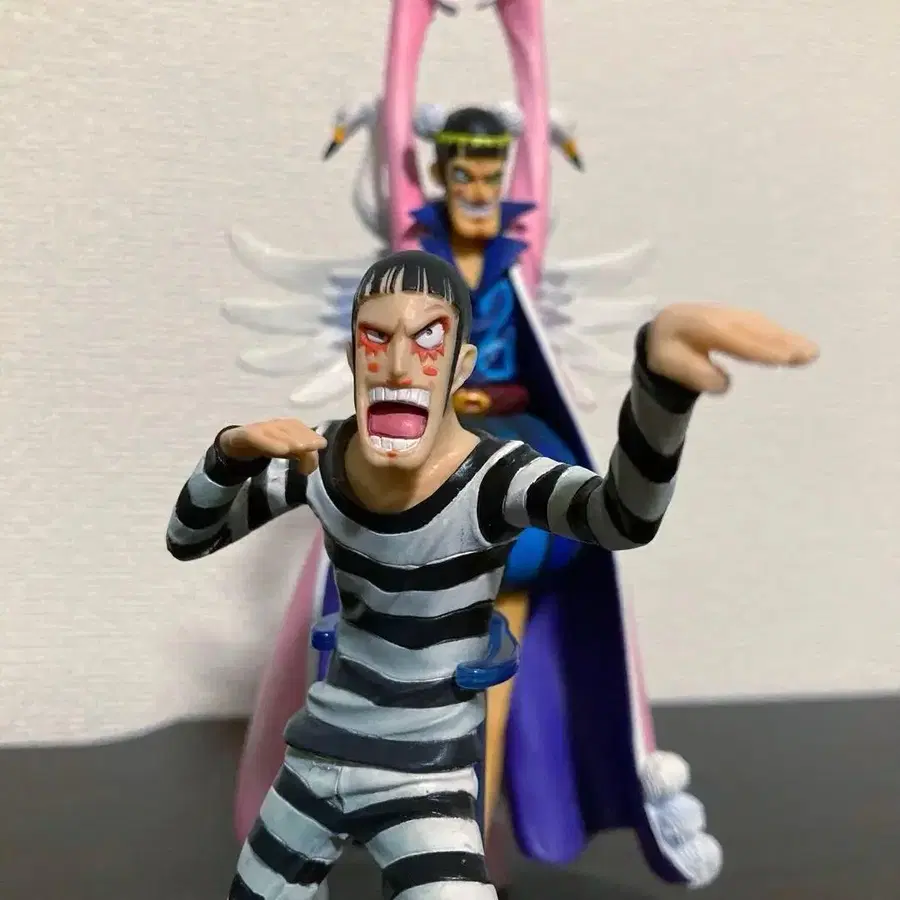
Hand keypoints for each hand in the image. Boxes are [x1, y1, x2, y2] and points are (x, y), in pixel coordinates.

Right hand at [220, 419, 326, 474]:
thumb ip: (301, 456)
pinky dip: (268, 442)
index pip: (299, 428)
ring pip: (274, 431)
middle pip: (289, 428)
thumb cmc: (264, 446)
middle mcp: (271, 424)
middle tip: (315, 447)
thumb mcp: (285, 452)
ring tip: (300, 447)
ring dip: (289, 438)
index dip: (310, 434)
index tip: (322, 445)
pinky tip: (281, 450)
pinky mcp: (242, 434)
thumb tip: (312, 465)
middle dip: (304, 436)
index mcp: (283, 427)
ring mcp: (256, 428)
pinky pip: (255, 437)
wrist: (232, 444)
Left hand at [646, 303, 818, 392]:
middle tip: (808, 355)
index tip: (780, 359)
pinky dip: (779, 333)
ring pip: (759, 324)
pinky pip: (761, 324)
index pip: (729, 336)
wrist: (665, 327)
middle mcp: (714, 313)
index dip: (755, 346)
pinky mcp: (739, 316)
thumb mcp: (670, 366)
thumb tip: (724, 383)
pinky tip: (797, 344)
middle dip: (778, 341)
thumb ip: (696, 374)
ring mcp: (729, 312)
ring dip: (785, 336)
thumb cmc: (669, 352)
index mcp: (694, 324)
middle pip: (750, 328)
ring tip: (810, 353)